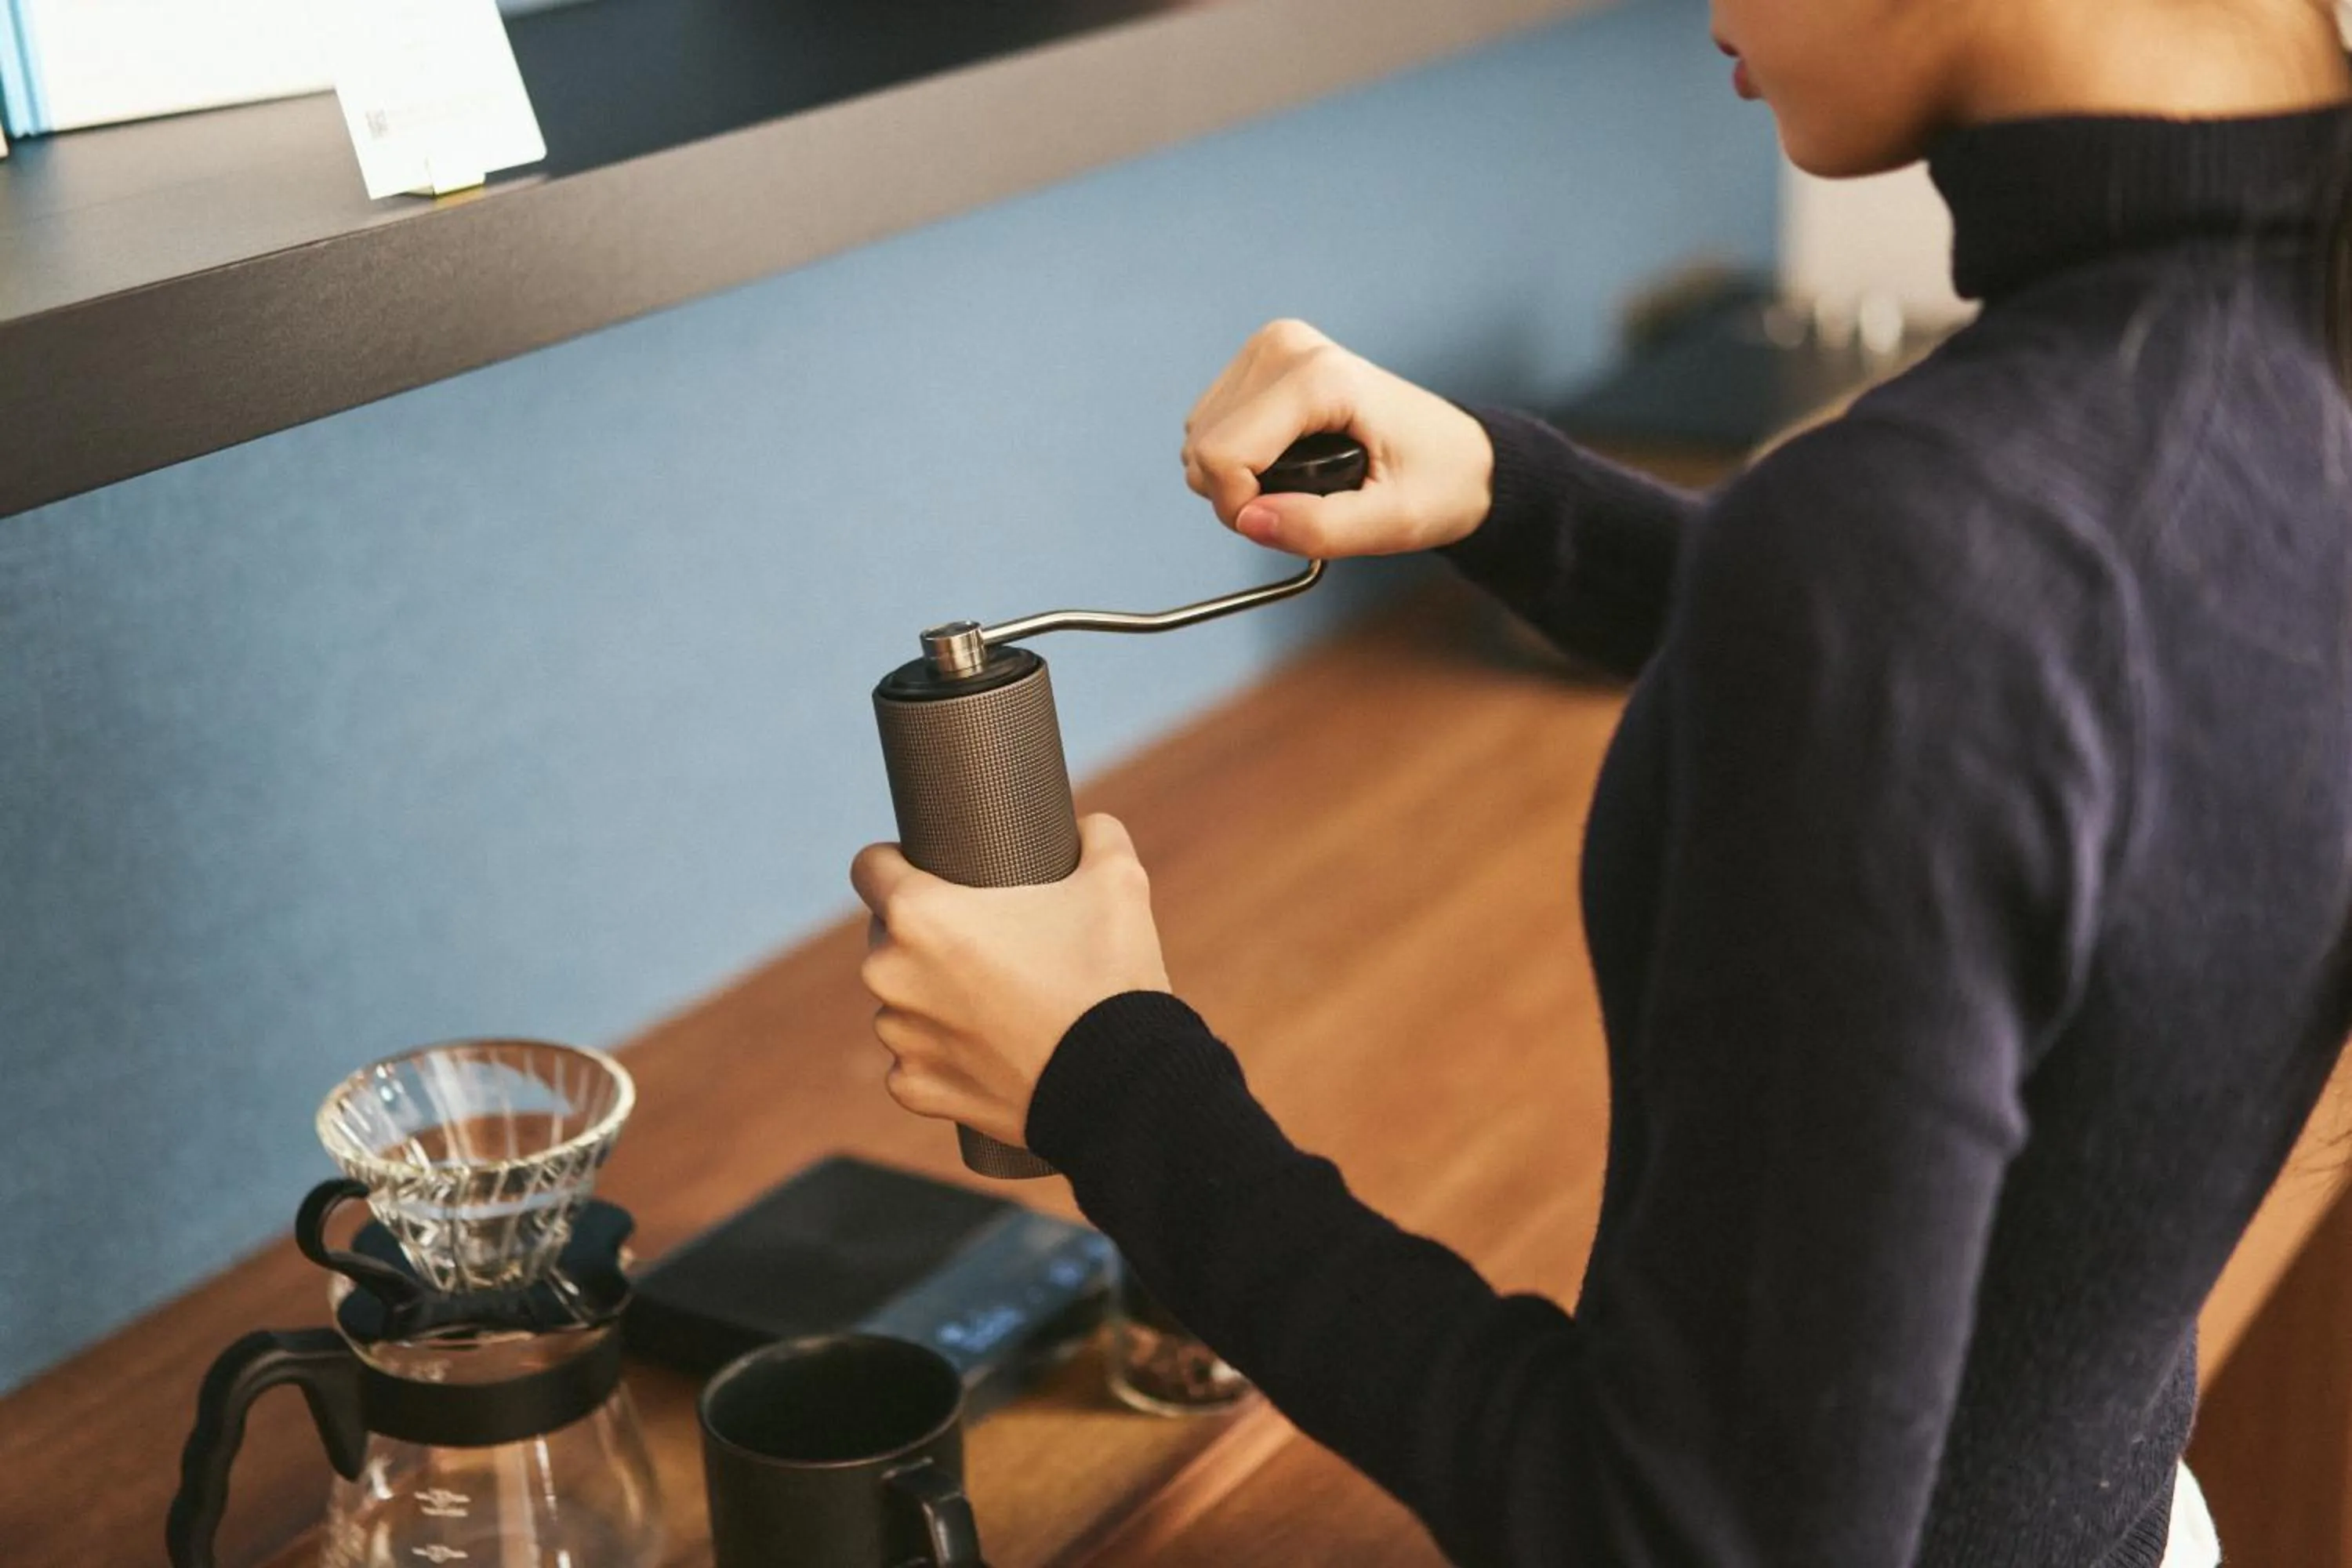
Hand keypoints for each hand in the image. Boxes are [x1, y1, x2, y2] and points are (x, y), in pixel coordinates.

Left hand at [850, 815, 1172, 1148]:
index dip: (899, 862)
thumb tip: (1087, 829)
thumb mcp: (1118, 880)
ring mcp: (899, 1037)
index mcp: (918, 914)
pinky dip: (945, 1054)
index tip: (932, 874)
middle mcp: (890, 974)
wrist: (1123, 1085)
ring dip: (934, 996)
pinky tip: (991, 1049)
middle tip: (991, 942)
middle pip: (889, 936)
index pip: (869, 866)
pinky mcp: (915, 1088)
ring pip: (903, 1000)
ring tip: (997, 1000)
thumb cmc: (1109, 977)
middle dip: (929, 936)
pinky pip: (915, 1059)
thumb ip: (1097, 835)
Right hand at [1183, 319, 1495, 557]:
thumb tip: (1249, 520)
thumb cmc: (1438, 481)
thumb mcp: (1392, 523)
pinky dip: (1238, 457)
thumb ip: (1318, 529)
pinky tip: (1285, 460)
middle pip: (1203, 445)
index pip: (1222, 453)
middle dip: (1238, 494)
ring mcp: (1270, 347)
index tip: (1282, 523)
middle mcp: (1286, 347)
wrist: (1461, 455)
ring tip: (1299, 483)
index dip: (1239, 508)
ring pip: (1200, 437)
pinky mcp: (1260, 359)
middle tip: (1298, 505)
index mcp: (1320, 377)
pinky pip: (1212, 425)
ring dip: (1236, 477)